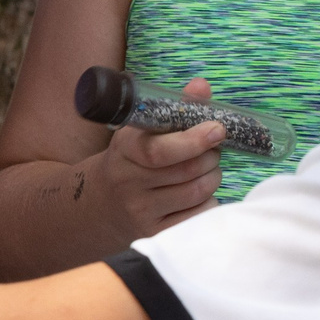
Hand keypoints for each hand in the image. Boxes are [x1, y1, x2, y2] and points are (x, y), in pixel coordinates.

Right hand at [84, 75, 224, 243]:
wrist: (102, 204)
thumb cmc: (133, 160)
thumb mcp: (144, 131)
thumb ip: (176, 107)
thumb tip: (201, 86)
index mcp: (124, 150)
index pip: (158, 151)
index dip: (193, 141)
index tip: (217, 129)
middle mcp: (129, 183)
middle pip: (188, 170)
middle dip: (211, 156)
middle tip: (212, 148)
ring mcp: (141, 211)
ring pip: (197, 192)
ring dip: (213, 176)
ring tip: (206, 169)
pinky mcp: (155, 233)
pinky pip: (199, 215)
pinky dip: (209, 201)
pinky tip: (199, 194)